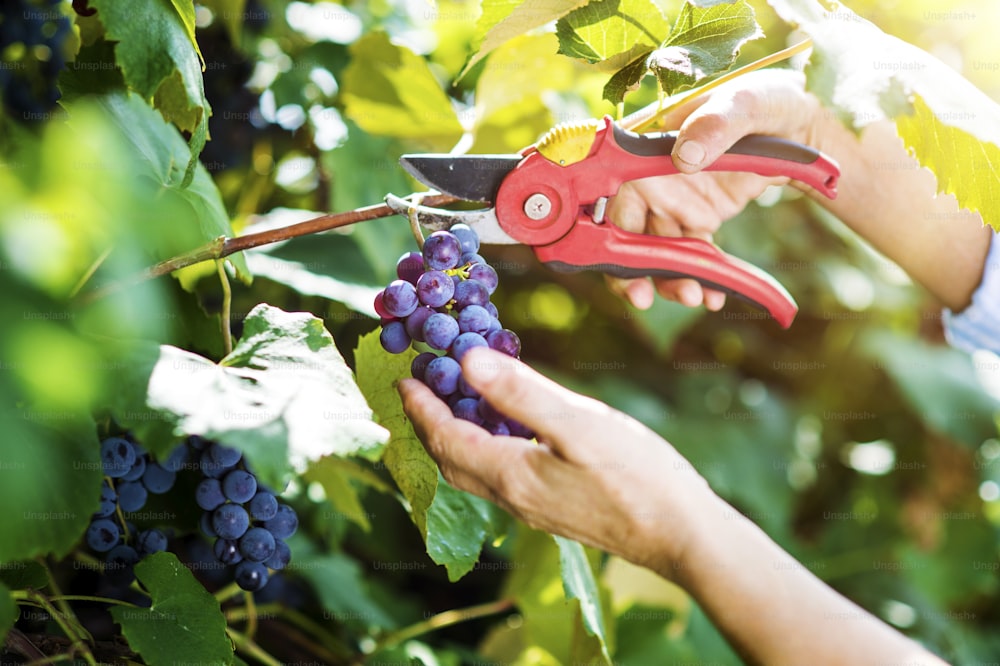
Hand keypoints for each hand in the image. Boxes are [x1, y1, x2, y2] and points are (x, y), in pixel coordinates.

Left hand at [397, 347, 712, 575]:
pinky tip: (510, 427)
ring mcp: (534, 508)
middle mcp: (514, 498)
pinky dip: (488, 447)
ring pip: (475, 471)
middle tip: (423, 387)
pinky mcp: (554, 509)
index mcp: (511, 476)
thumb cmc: (638, 478)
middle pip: (452, 460)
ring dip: (457, 437)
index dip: (421, 408)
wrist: (682, 536)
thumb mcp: (579, 424)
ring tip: (459, 400)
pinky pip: (501, 476)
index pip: (446, 439)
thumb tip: (467, 361)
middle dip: (430, 424)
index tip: (404, 378)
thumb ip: (521, 393)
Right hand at [606, 68, 824, 309]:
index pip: (610, 194)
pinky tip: (716, 295)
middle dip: (633, 269)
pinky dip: (702, 278)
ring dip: (670, 279)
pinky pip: (693, 255)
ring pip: (658, 251)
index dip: (607, 231)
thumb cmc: (766, 100)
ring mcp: (673, 202)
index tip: (619, 263)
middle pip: (626, 231)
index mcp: (644, 146)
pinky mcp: (698, 219)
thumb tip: (682, 157)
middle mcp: (650, 179)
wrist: (803, 125)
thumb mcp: (744, 103)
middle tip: (644, 298)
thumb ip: (715, 123)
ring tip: (695, 297)